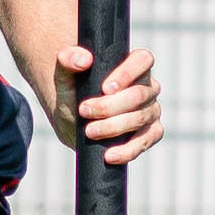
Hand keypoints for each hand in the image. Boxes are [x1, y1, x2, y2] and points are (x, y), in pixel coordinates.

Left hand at [57, 43, 162, 165]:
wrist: (72, 119)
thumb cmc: (73, 92)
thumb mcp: (64, 75)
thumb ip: (67, 59)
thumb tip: (83, 59)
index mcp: (133, 65)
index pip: (143, 60)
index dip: (127, 73)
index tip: (105, 88)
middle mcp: (147, 86)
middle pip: (139, 94)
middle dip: (110, 105)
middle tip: (84, 110)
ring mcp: (151, 111)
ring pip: (140, 118)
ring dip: (113, 127)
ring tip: (89, 131)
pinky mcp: (150, 133)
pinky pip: (146, 141)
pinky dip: (127, 150)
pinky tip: (109, 155)